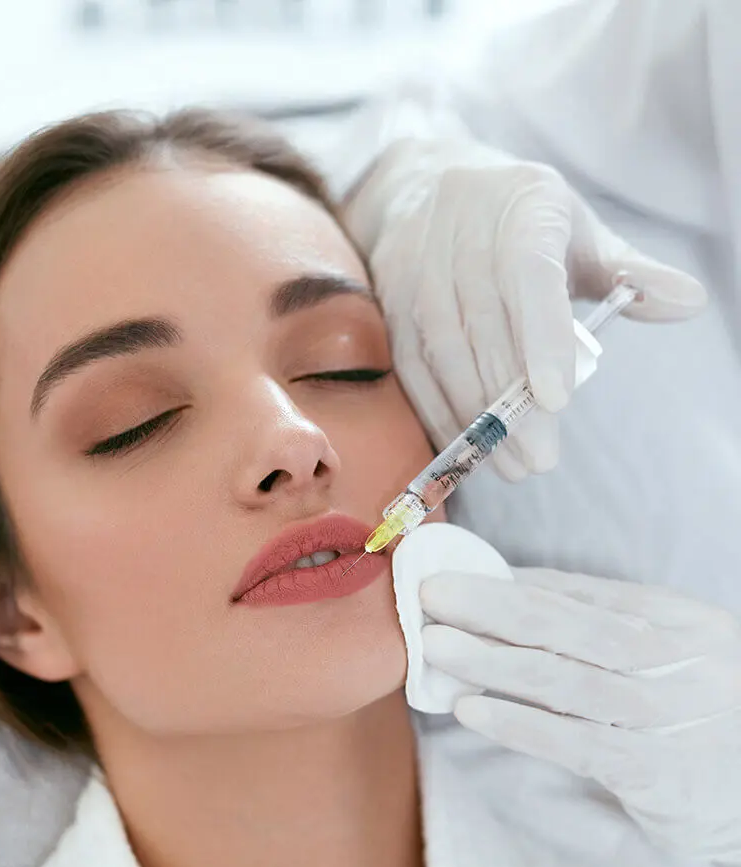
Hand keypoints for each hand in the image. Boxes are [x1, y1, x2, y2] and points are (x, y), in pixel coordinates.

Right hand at [343, 137, 707, 479]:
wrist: (428, 188)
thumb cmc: (519, 222)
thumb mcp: (578, 233)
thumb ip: (632, 273)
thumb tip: (690, 302)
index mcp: (521, 206)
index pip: (530, 272)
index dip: (541, 336)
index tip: (557, 399)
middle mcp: (460, 231)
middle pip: (485, 326)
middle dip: (511, 402)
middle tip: (540, 457)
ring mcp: (416, 268)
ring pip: (443, 352)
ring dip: (475, 416)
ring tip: (511, 465)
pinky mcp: (389, 304)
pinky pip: (411, 367)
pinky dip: (439, 412)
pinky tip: (469, 447)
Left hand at [420, 567, 740, 862]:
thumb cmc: (703, 716)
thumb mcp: (674, 654)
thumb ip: (607, 622)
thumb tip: (516, 587)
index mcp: (682, 621)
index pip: (587, 593)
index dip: (515, 582)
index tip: (458, 574)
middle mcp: (679, 660)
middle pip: (570, 626)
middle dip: (492, 607)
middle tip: (432, 595)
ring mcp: (668, 716)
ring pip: (565, 679)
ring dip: (492, 660)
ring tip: (436, 646)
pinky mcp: (653, 772)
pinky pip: (574, 744)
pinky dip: (519, 724)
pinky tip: (472, 711)